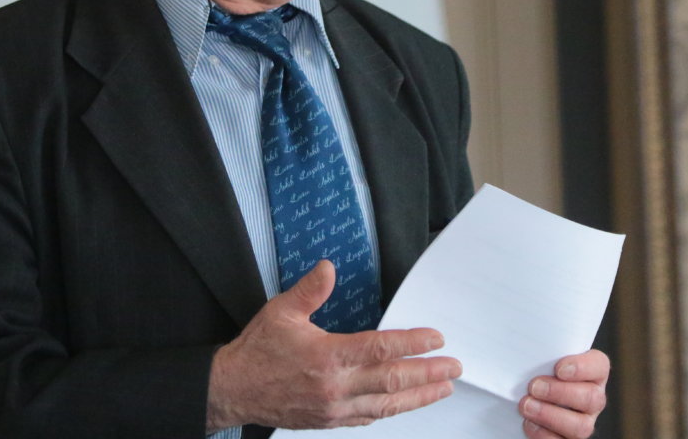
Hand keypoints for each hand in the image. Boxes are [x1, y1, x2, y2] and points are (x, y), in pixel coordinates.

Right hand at [206, 260, 461, 429]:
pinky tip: (405, 404)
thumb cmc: (257, 349)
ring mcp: (335, 408)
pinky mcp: (329, 421)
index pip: (381, 349)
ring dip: (419, 396)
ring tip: (443, 388)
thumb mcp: (281, 311)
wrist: (233, 390)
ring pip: (387, 405)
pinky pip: (369, 418)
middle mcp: (337, 386)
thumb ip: (310, 290)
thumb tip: (329, 267)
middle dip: (428, 373)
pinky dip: (391, 411)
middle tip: (455, 367)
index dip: (413, 344)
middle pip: (393, 380)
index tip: (436, 338)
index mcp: (328, 356)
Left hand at [518, 349, 609, 437]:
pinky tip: (528, 424)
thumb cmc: (530, 369)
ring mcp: (583, 422)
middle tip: (534, 386)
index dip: (582, 367)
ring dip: (550, 416)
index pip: (599, 365)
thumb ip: (536, 349)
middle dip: (560, 393)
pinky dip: (544, 435)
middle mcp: (592, 398)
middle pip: (591, 398)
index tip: (559, 368)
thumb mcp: (536, 355)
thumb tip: (516, 335)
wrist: (522, 395)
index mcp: (590, 372)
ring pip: (581, 426)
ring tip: (526, 405)